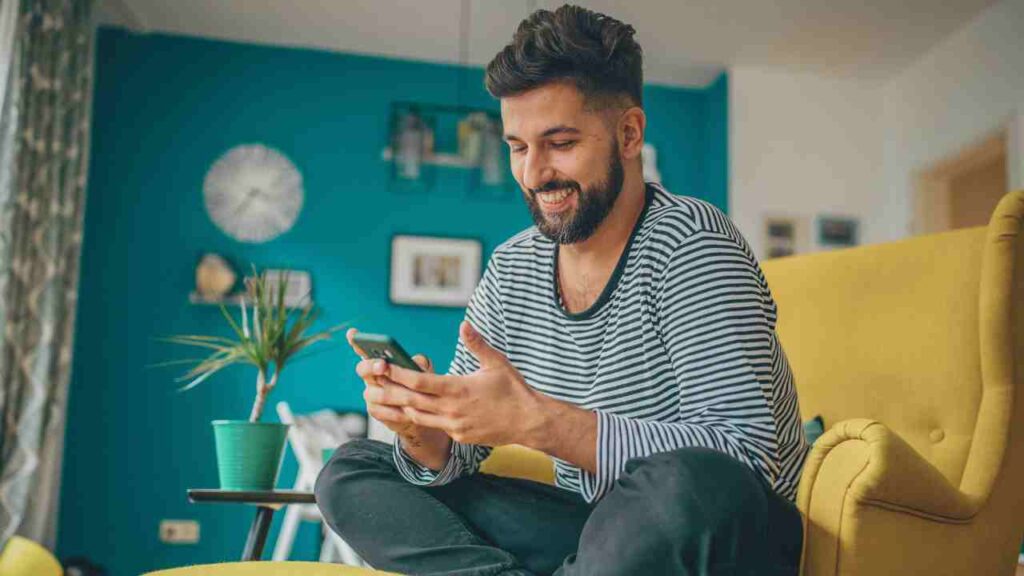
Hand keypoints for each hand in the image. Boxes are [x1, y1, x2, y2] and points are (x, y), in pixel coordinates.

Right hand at [347, 328, 446, 445]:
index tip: (353, 333)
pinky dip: (396, 411)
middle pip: (362, 369)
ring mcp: (371, 394)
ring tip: (408, 394)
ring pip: (373, 392)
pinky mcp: (375, 411)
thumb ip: (419, 364)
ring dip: (392, 392)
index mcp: (380, 362)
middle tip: (382, 365)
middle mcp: (371, 376)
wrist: (422, 411)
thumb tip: (416, 363)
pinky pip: (381, 411)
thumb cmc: (420, 385)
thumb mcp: (423, 371)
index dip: (356, 341)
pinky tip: (408, 412)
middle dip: (371, 366)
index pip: (364, 349)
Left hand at [381, 321, 547, 446]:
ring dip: (398, 406)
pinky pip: (433, 425)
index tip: (382, 365)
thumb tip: (464, 325)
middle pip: (411, 401)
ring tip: (381, 396)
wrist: (529, 423)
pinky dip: (418, 416)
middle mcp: (452, 409)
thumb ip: (477, 344)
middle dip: (389, 391)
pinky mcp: (459, 435)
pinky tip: (409, 409)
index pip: (420, 381)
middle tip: (369, 383)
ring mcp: (454, 425)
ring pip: (417, 416)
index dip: (399, 374)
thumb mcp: (496, 363)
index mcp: (459, 389)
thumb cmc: (514, 390)